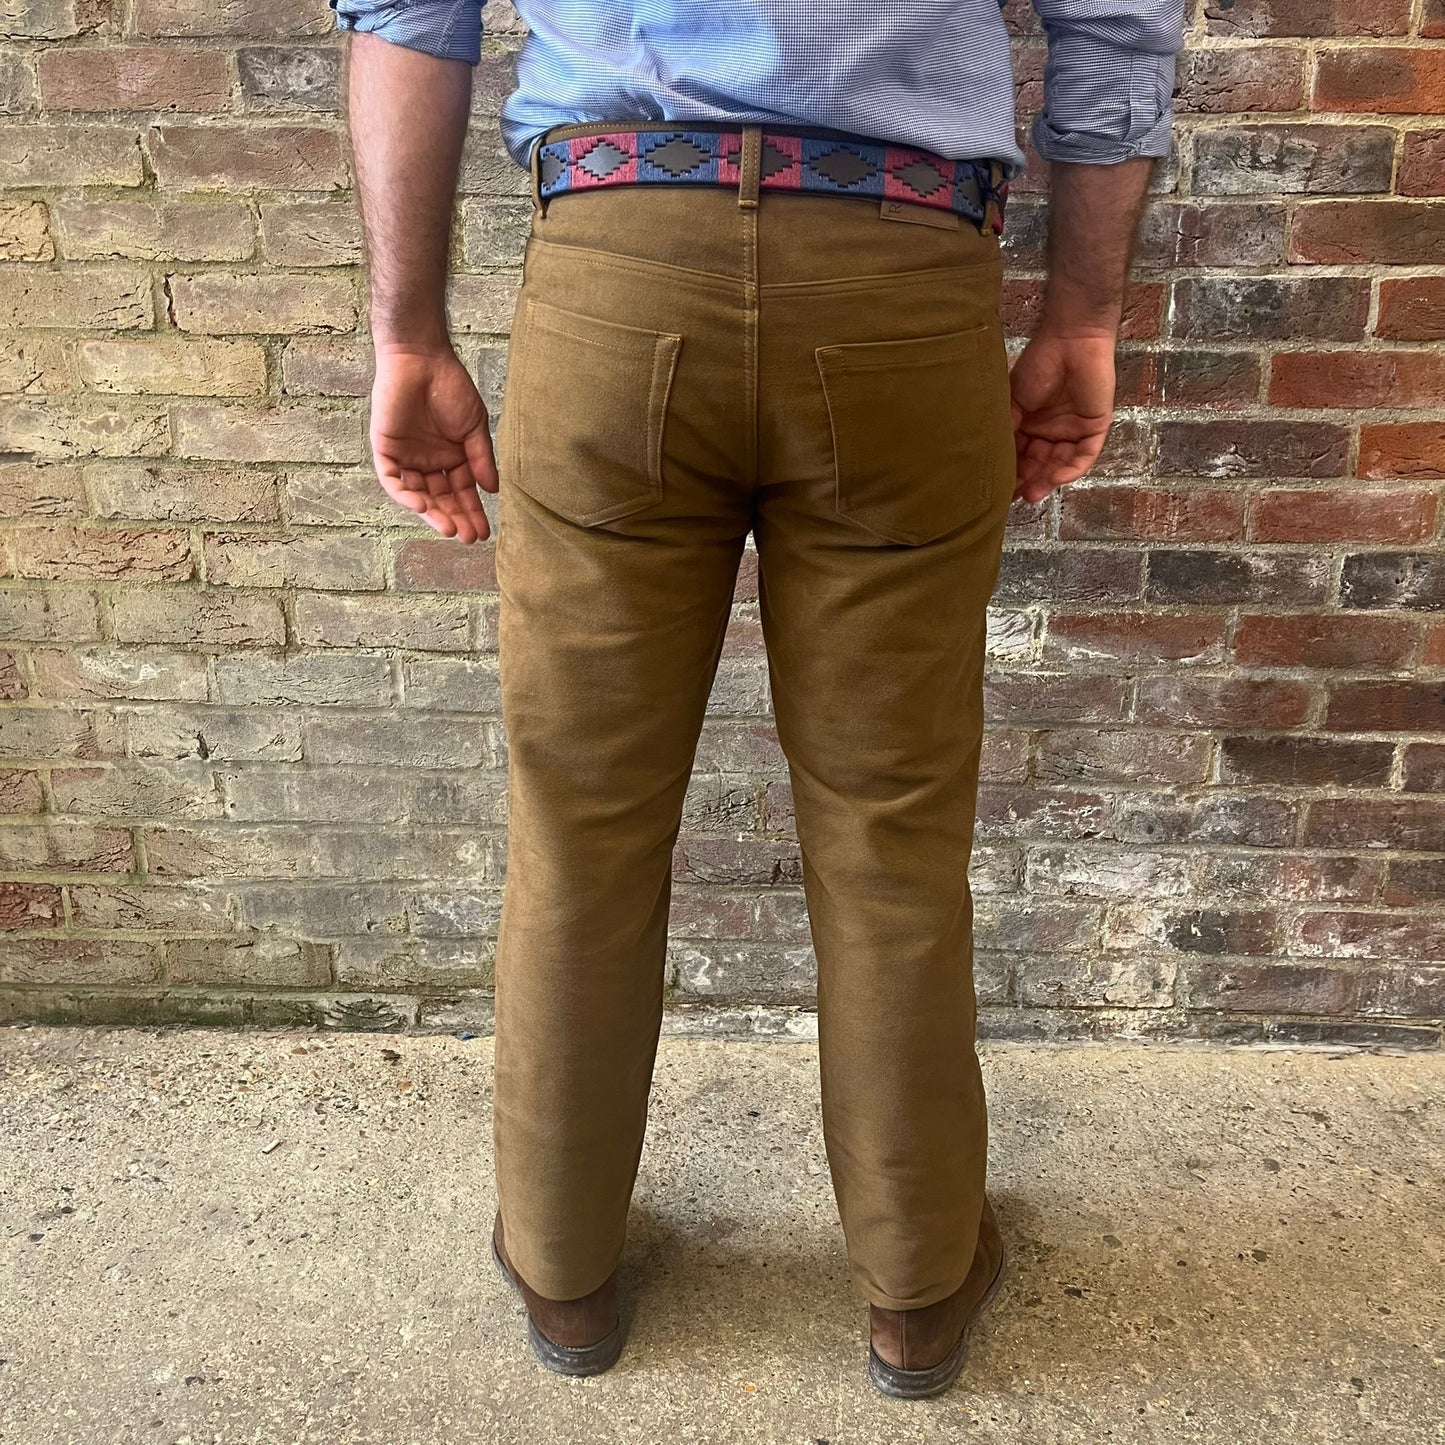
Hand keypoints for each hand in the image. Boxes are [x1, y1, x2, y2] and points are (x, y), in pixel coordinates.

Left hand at [369, 343, 497, 543]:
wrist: (422, 359)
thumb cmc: (451, 387)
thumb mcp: (474, 428)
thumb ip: (481, 459)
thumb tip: (492, 491)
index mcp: (451, 457)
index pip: (461, 492)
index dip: (472, 512)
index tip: (484, 532)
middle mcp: (428, 461)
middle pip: (440, 499)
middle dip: (454, 518)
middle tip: (468, 536)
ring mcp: (406, 457)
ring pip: (417, 495)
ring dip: (432, 513)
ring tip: (449, 528)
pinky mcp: (386, 450)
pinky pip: (393, 481)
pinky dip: (406, 496)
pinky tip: (423, 507)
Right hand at [1008, 328, 1116, 504]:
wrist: (1072, 340)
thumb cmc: (1039, 364)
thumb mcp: (1013, 401)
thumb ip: (1006, 429)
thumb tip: (991, 459)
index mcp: (1030, 423)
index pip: (1019, 454)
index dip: (1009, 472)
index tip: (997, 490)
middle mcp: (1050, 430)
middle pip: (1038, 463)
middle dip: (1027, 481)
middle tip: (1014, 497)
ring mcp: (1073, 430)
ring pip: (1059, 463)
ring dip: (1047, 480)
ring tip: (1032, 493)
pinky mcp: (1095, 427)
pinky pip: (1084, 455)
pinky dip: (1070, 469)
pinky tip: (1056, 477)